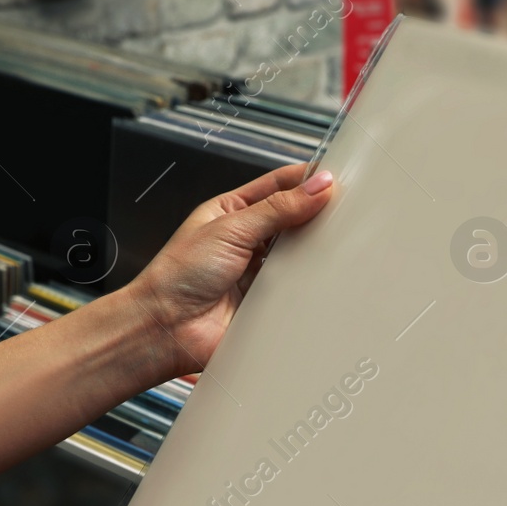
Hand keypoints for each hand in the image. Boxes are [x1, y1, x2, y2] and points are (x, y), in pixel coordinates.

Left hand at [120, 163, 333, 378]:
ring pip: (298, 255)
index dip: (304, 180)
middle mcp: (246, 241)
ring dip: (312, 252)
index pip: (276, 186)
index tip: (333, 177)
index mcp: (231, 212)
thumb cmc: (177, 276)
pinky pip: (296, 290)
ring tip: (332, 243)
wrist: (166, 328)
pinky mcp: (266, 303)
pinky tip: (316, 278)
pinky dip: (307, 285)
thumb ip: (277, 208)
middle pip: (291, 220)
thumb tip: (315, 186)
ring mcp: (257, 272)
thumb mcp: (231, 228)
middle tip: (341, 211)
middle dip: (314, 216)